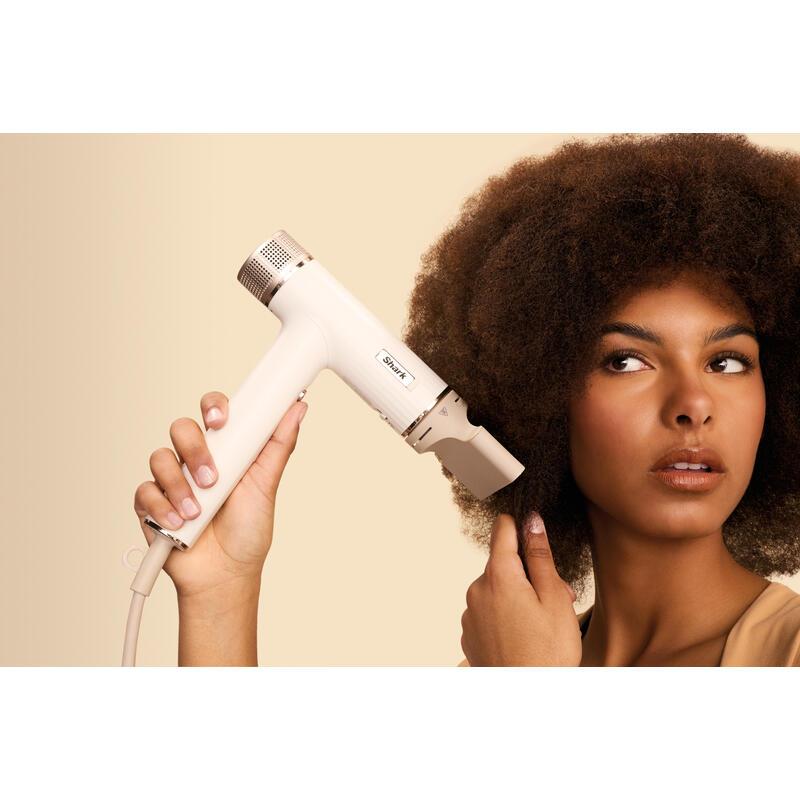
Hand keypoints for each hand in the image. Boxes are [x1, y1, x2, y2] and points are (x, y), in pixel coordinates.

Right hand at [133, 390, 308, 598]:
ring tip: (197, 510)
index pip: (214, 412)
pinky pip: (145, 491)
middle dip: (195, 450)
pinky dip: (162, 507)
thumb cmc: (247, 529)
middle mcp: (196, 460)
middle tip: (212, 477)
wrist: (225, 574)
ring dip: (180, 485)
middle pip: (182, 428)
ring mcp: (172, 480)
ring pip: (160, 457)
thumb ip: (279, 444)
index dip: (213, 407)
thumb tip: (298, 408)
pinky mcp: (151, 504)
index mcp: (225, 449)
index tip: (220, 420)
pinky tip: (179, 523)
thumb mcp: (267, 484)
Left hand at [460, 512, 581, 665]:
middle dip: (529, 575)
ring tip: (543, 625)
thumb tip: (531, 521)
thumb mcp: (554, 597)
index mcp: (498, 576)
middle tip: (556, 600)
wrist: (528, 701)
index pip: (503, 530)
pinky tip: (525, 638)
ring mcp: (469, 614)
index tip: (534, 533)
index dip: (521, 527)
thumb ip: (540, 555)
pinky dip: (506, 617)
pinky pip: (489, 612)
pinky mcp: (469, 634)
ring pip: (497, 590)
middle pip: (503, 565)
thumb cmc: (548, 653)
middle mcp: (476, 590)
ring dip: (518, 597)